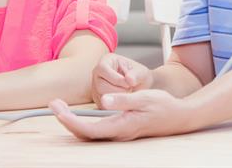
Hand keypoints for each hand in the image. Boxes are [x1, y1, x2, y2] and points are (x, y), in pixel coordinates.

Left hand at [49, 90, 193, 140]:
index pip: (90, 129)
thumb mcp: (143, 97)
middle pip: (85, 134)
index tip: (59, 111)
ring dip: (72, 122)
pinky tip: (75, 115)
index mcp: (122, 126)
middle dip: (66, 121)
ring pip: (89, 134)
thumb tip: (105, 100)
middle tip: (53, 104)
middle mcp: (118, 134)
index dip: (72, 122)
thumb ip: (123, 100)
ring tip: (59, 107)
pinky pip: (96, 132)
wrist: (178, 117)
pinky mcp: (120, 130)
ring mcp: (119, 134)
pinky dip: (82, 124)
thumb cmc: (163, 106)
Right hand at [90, 53, 152, 107]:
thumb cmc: (138, 76)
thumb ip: (136, 75)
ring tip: (127, 94)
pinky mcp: (98, 100)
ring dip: (117, 99)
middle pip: (100, 85)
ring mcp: (95, 87)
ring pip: (102, 97)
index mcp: (106, 61)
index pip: (103, 69)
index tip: (128, 84)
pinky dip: (115, 107)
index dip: (116, 78)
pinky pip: (103, 106)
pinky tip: (124, 101)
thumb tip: (129, 80)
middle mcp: (97, 74)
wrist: (139, 86)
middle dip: (118, 91)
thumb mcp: (141, 72)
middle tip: (129, 90)